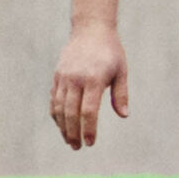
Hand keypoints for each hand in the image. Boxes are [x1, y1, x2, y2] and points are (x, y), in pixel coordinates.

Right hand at [50, 24, 128, 149]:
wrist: (90, 30)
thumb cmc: (111, 52)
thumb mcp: (121, 71)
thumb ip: (120, 95)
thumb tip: (124, 115)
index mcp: (94, 80)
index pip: (89, 111)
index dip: (89, 129)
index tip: (91, 142)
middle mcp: (75, 80)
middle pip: (71, 113)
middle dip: (73, 133)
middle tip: (77, 147)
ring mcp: (63, 78)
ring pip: (59, 108)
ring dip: (62, 127)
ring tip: (69, 140)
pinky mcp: (57, 76)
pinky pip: (54, 99)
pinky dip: (56, 114)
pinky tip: (61, 124)